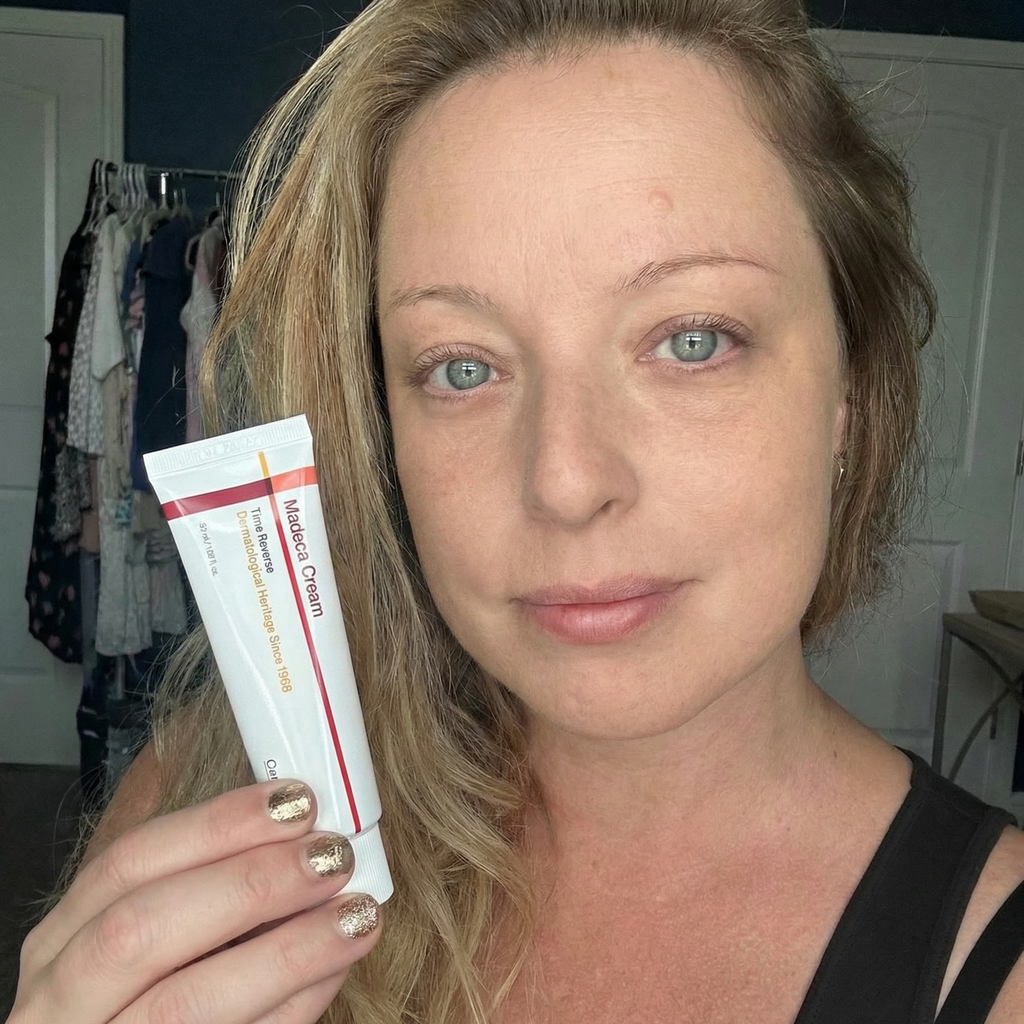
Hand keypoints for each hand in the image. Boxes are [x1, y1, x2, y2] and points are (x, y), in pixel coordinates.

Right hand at [7, 780, 381, 1022]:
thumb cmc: (146, 1002)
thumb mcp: (146, 943)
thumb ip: (201, 889)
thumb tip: (297, 829)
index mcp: (60, 947)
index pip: (126, 863)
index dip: (215, 824)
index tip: (294, 800)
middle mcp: (62, 1007)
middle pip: (141, 928)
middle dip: (248, 883)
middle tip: (330, 856)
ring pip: (183, 1004)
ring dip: (286, 951)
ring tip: (357, 914)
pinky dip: (291, 1007)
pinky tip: (335, 972)